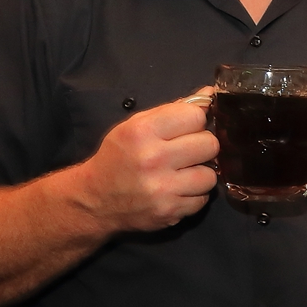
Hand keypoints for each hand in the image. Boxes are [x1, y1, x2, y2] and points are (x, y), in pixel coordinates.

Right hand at [73, 91, 217, 232]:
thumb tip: (209, 94)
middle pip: (210, 144)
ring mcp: (162, 188)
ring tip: (182, 173)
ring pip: (210, 175)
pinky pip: (202, 199)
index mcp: (143, 131)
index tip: (185, 129)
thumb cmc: (119, 156)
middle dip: (202, 147)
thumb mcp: (136, 125)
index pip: (195, 116)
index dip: (194, 122)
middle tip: (187, 152)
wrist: (96, 199)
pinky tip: (177, 190)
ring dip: (200, 174)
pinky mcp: (169, 211)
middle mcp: (153, 158)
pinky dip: (194, 195)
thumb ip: (173, 110)